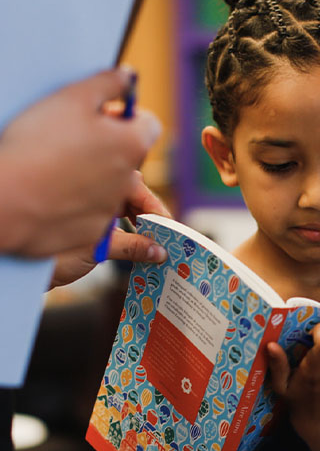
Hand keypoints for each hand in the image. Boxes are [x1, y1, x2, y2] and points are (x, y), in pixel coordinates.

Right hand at [0, 68, 160, 256]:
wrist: (5, 201)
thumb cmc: (36, 144)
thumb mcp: (72, 98)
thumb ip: (108, 83)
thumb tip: (128, 76)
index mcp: (132, 144)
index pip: (149, 125)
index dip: (127, 116)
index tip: (104, 115)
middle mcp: (129, 180)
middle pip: (128, 156)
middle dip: (109, 146)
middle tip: (73, 139)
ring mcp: (111, 209)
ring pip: (110, 186)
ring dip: (93, 176)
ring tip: (56, 168)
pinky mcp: (92, 233)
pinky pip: (93, 214)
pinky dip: (79, 205)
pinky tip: (54, 195)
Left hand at [50, 175, 170, 288]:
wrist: (18, 265)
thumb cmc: (50, 251)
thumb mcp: (99, 249)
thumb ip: (132, 246)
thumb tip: (160, 251)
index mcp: (97, 185)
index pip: (138, 192)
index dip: (157, 212)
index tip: (171, 230)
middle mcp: (92, 191)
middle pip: (133, 198)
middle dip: (150, 218)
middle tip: (166, 239)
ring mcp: (86, 205)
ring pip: (122, 210)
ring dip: (139, 226)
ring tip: (154, 246)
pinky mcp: (81, 222)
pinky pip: (112, 222)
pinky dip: (126, 234)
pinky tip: (137, 249)